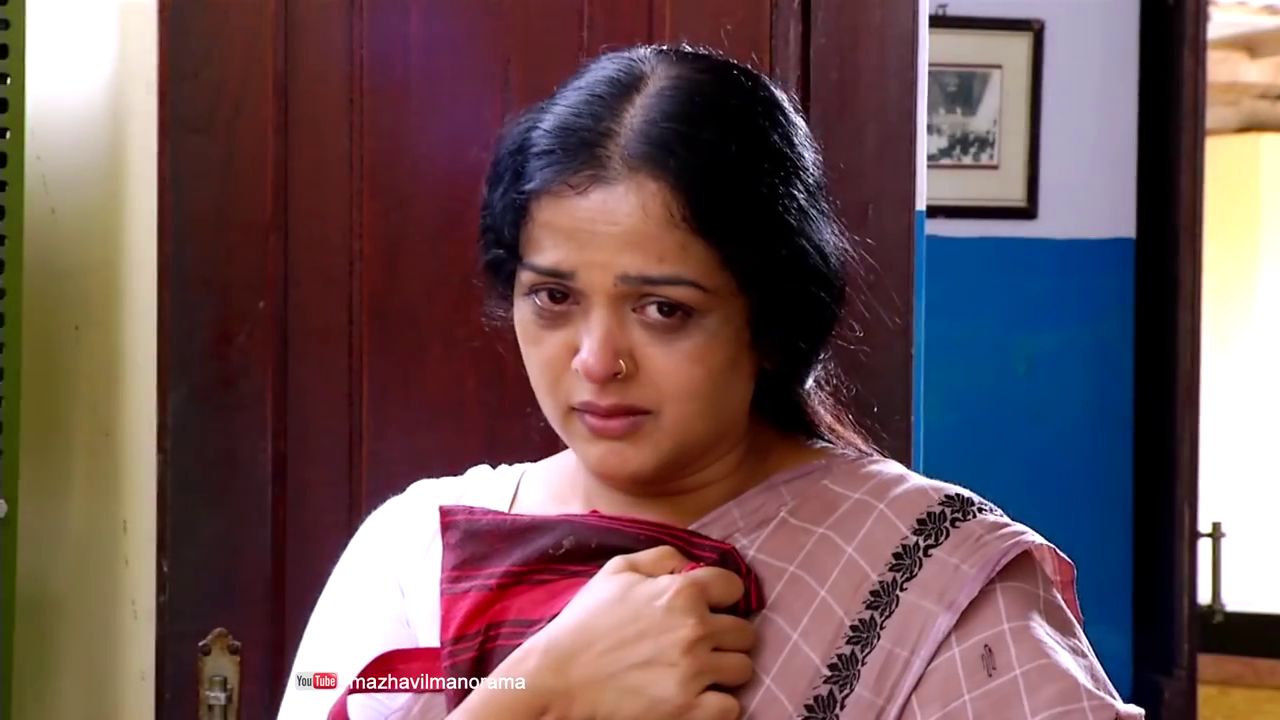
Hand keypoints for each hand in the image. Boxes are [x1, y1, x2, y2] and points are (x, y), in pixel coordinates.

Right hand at [518, 545, 757, 719]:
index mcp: (681, 592)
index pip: (735, 588)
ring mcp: (693, 672)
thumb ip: (662, 557)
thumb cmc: (585, 622)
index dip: (724, 597)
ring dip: (726, 669)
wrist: (556, 676)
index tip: (711, 607)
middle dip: (728, 636)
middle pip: (746, 633)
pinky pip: (731, 708)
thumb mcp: (616, 571)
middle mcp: (694, 630)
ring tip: (701, 671)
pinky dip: (719, 704)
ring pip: (744, 669)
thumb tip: (692, 564)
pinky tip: (699, 697)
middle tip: (703, 643)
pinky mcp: (687, 709)